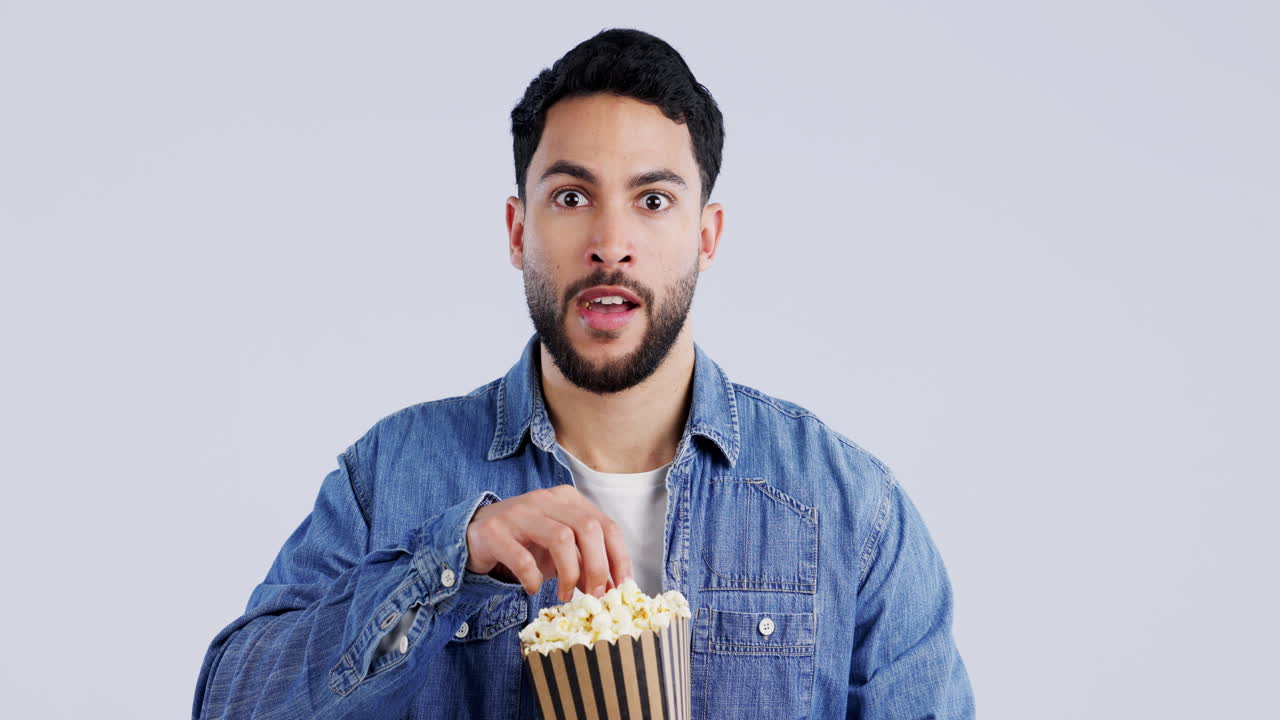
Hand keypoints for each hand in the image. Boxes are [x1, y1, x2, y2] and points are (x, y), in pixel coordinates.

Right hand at [465, 485, 632, 601]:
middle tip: (594, 595)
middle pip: (588, 529)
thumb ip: (585, 561)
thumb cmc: (526, 543)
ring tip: (564, 596)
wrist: (474, 535)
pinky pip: (522, 558)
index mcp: (568, 500)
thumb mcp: (560, 550)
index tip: (622, 586)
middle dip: (598, 567)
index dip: (619, 557)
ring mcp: (519, 513)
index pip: (606, 525)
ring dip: (569, 574)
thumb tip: (612, 587)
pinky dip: (533, 579)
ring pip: (561, 539)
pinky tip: (532, 588)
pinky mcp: (495, 531)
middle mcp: (546, 500)